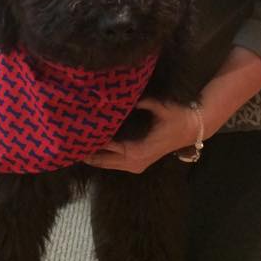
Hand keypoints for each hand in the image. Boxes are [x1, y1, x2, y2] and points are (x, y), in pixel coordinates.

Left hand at [82, 98, 198, 173]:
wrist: (193, 129)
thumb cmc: (177, 117)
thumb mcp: (160, 107)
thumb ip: (142, 102)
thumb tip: (124, 95)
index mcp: (138, 151)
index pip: (109, 146)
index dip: (93, 139)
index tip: (78, 132)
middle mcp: (134, 162)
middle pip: (103, 160)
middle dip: (86, 152)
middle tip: (67, 141)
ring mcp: (136, 165)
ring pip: (107, 164)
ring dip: (92, 156)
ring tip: (73, 145)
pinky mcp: (136, 162)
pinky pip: (114, 163)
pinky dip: (102, 157)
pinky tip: (90, 148)